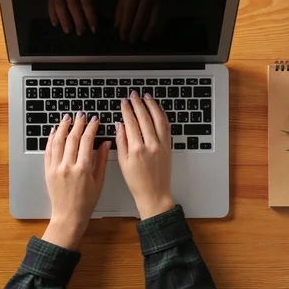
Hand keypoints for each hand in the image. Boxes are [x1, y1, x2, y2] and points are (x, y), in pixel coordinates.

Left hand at [42, 112, 110, 249]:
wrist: (68, 216)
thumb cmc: (86, 201)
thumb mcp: (99, 181)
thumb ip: (101, 160)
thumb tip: (105, 142)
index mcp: (83, 169)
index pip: (86, 141)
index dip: (91, 128)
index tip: (94, 120)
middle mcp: (68, 167)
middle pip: (72, 138)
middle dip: (77, 124)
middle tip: (81, 115)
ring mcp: (56, 168)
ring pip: (58, 142)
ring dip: (63, 127)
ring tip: (67, 118)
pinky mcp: (48, 171)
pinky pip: (48, 151)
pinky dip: (51, 139)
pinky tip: (55, 131)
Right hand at [48, 0, 97, 34]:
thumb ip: (98, 1)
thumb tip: (105, 16)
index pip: (87, 3)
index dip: (90, 17)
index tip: (93, 29)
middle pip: (73, 4)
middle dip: (77, 20)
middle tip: (80, 32)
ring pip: (60, 4)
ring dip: (64, 19)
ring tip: (68, 31)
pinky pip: (50, 3)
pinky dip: (52, 14)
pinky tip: (55, 24)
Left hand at [114, 0, 162, 42]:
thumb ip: (120, 11)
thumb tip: (118, 27)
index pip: (129, 13)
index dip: (126, 26)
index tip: (123, 37)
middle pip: (141, 18)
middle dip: (136, 32)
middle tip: (132, 41)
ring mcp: (158, 0)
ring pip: (154, 19)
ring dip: (148, 32)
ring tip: (144, 39)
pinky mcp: (166, 3)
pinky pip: (162, 18)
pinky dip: (158, 28)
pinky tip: (155, 34)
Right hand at [115, 91, 174, 219]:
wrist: (154, 193)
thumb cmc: (137, 181)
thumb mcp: (123, 162)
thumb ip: (121, 142)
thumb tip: (119, 125)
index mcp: (137, 149)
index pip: (131, 123)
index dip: (126, 110)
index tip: (123, 102)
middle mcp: (151, 145)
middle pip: (144, 118)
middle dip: (138, 104)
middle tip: (133, 95)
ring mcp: (162, 145)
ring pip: (158, 119)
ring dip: (152, 105)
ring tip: (146, 97)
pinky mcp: (168, 147)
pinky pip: (166, 127)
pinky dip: (162, 115)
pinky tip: (158, 109)